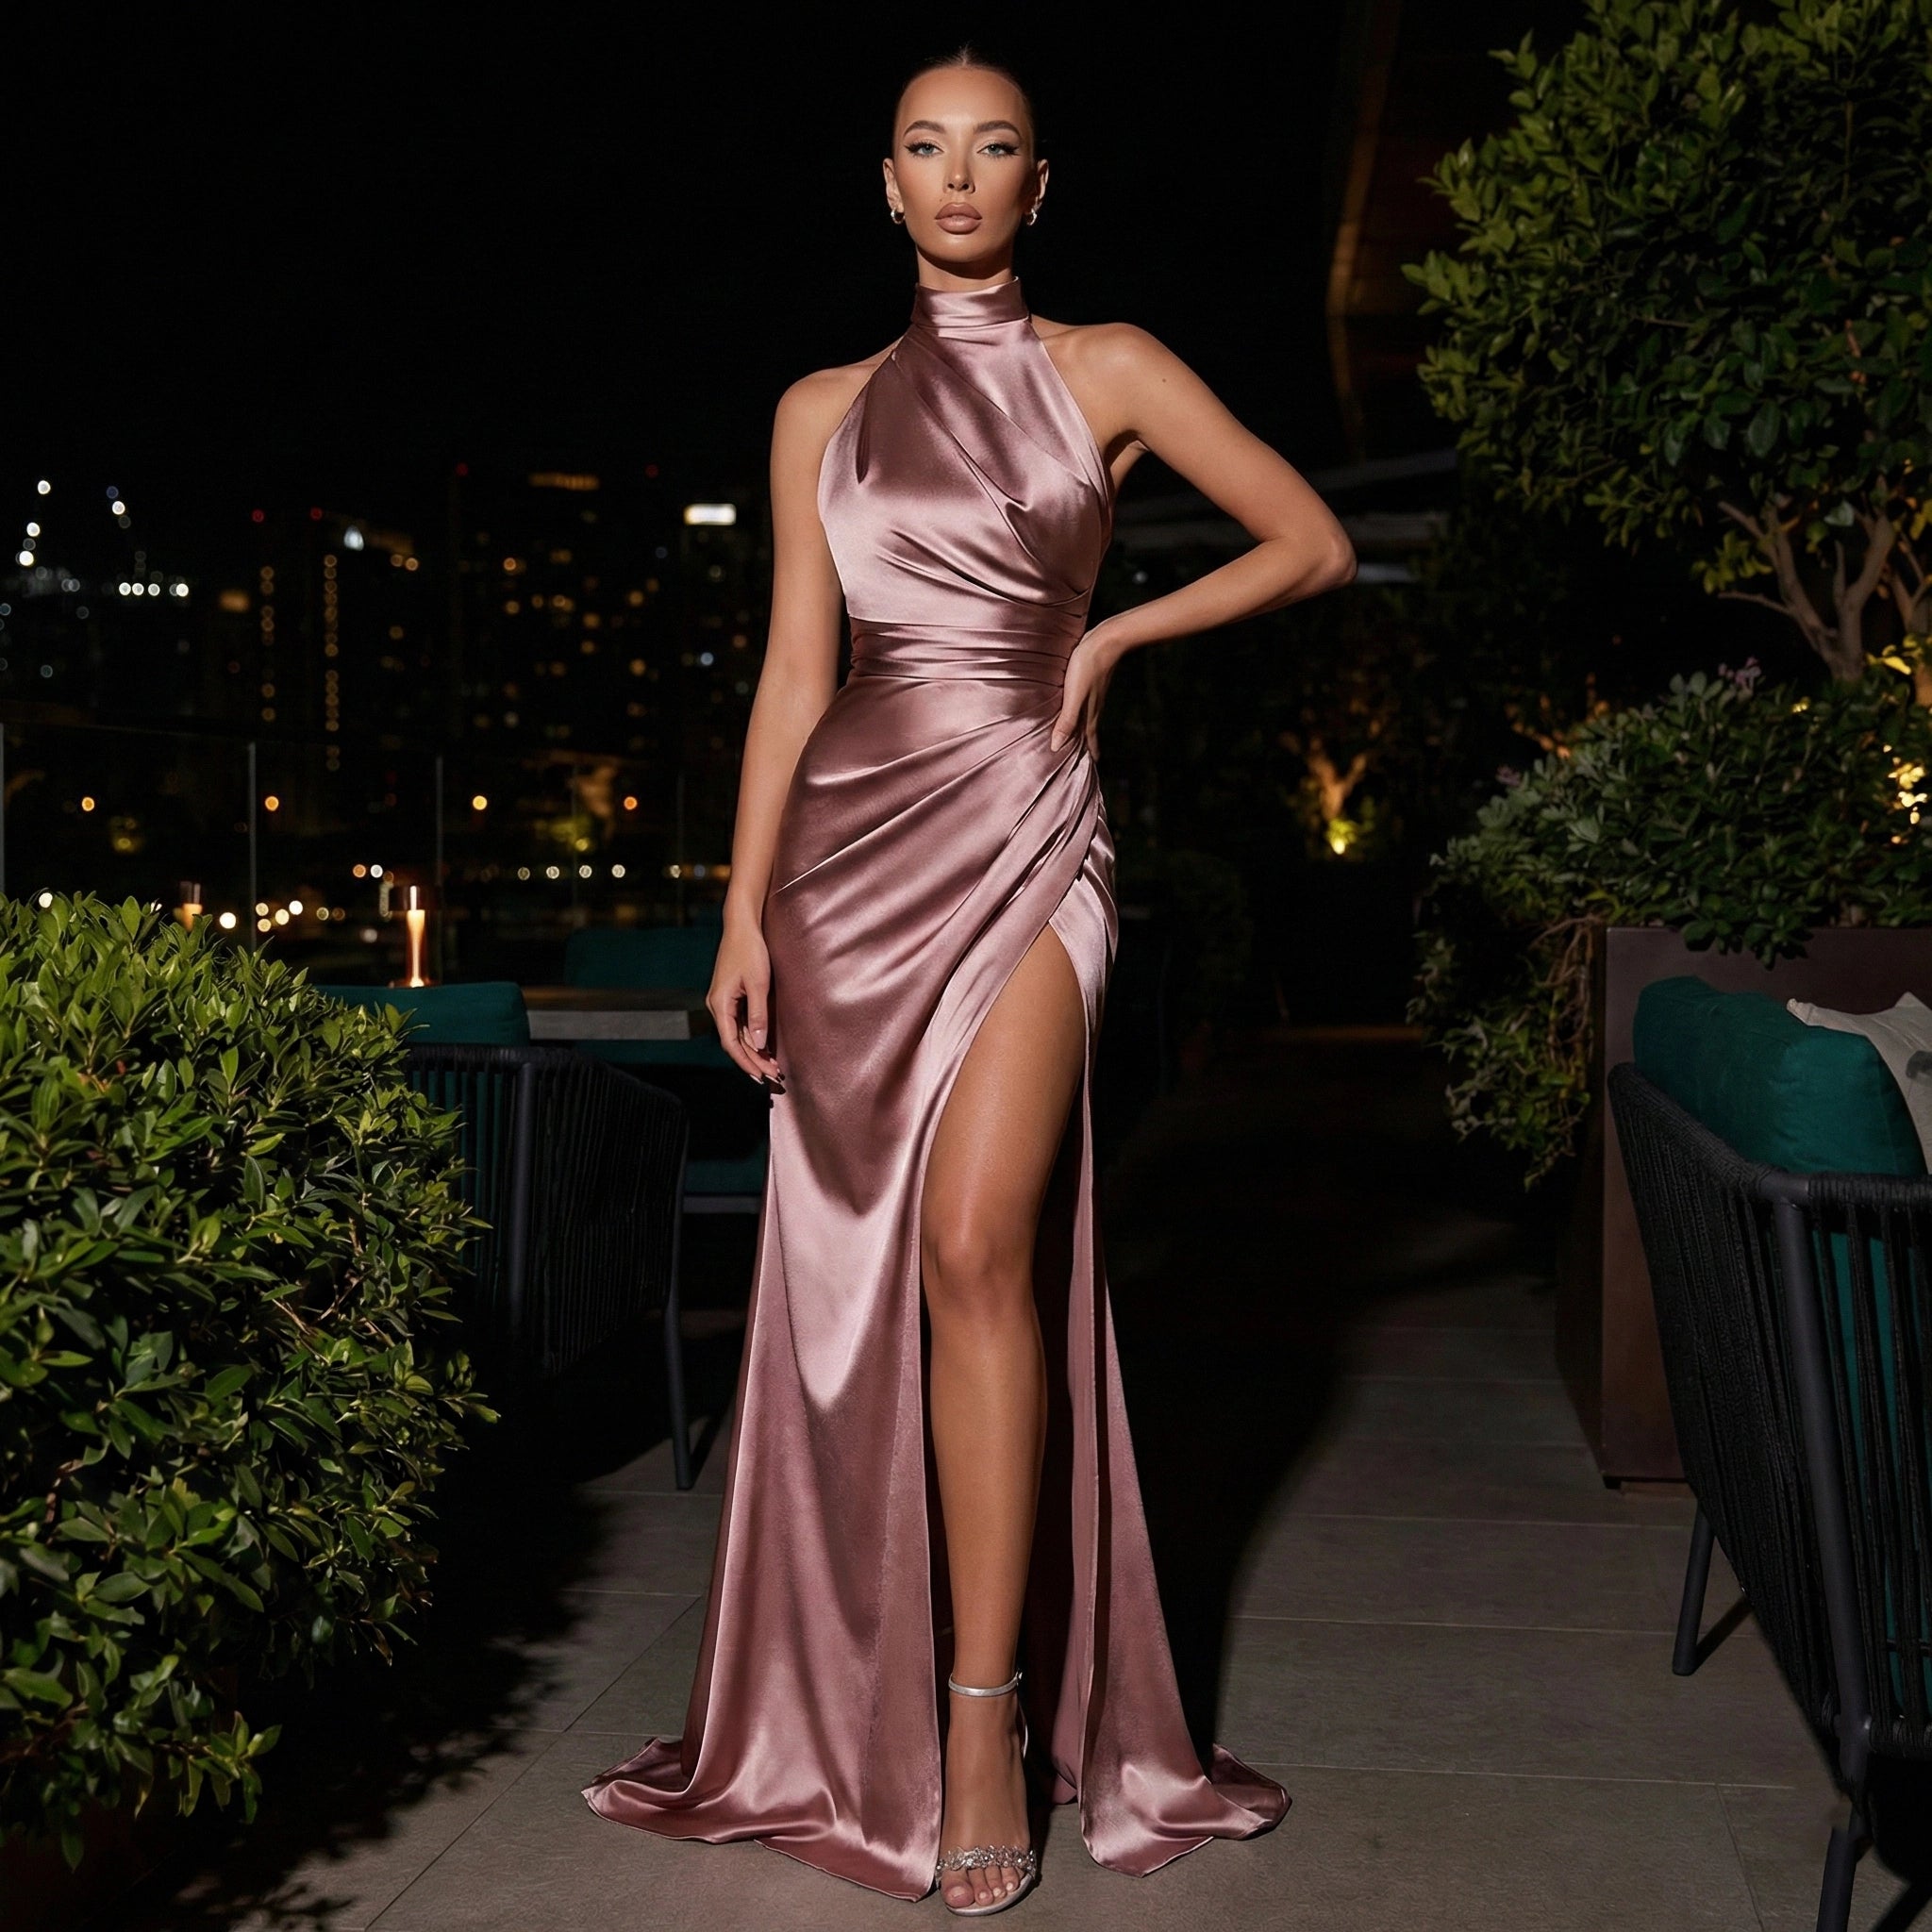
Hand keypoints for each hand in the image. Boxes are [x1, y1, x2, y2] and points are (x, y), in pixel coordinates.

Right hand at [708, 921, 785, 1089]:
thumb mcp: (758, 984)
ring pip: (736, 1034)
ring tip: (770, 1066)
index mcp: (719, 1004)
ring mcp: (722, 1001)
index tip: (761, 1076)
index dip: (747, 1062)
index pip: (731, 1043)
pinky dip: (750, 1037)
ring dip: (752, 1051)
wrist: (742, 926)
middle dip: (752, 1060)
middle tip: (772, 1076)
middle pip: (733, 1042)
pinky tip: (763, 1046)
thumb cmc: (750, 950)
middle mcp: (717, 1005)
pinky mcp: (729, 996)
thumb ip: (758, 1016)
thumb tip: (757, 1044)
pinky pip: (738, 1023)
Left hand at [1047, 628, 1120, 760]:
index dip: (1089, 752)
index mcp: (1089, 712)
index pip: (1088, 738)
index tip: (1092, 765)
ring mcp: (1095, 693)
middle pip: (1089, 729)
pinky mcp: (1093, 680)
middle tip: (1089, 756)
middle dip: (1088, 744)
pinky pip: (1087, 702)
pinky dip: (1083, 710)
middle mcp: (1094, 705)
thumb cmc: (1087, 666)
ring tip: (1082, 735)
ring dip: (1085, 727)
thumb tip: (1056, 746)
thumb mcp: (1073, 696)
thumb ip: (1066, 721)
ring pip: (1089, 716)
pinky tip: (1080, 705)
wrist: (1107, 640)